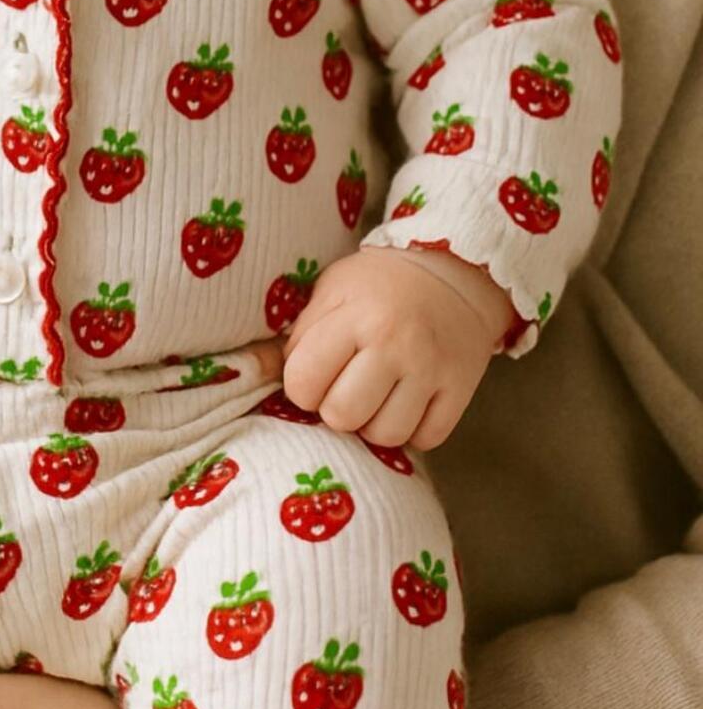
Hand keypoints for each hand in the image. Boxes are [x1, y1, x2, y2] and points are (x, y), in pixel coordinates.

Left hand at [281, 247, 499, 449]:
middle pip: (343, 416)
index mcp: (354, 317)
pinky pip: (425, 439)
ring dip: (373, 423)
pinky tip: (406, 401)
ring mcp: (431, 370)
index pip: (304, 384)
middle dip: (335, 408)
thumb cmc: (378, 283)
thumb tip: (248, 370)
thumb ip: (294, 336)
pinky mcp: (461, 389)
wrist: (453, 268)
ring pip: (385, 435)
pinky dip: (412, 429)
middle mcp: (394, 345)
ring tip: (376, 394)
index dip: (302, 386)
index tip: (315, 373)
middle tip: (346, 386)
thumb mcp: (330, 292)